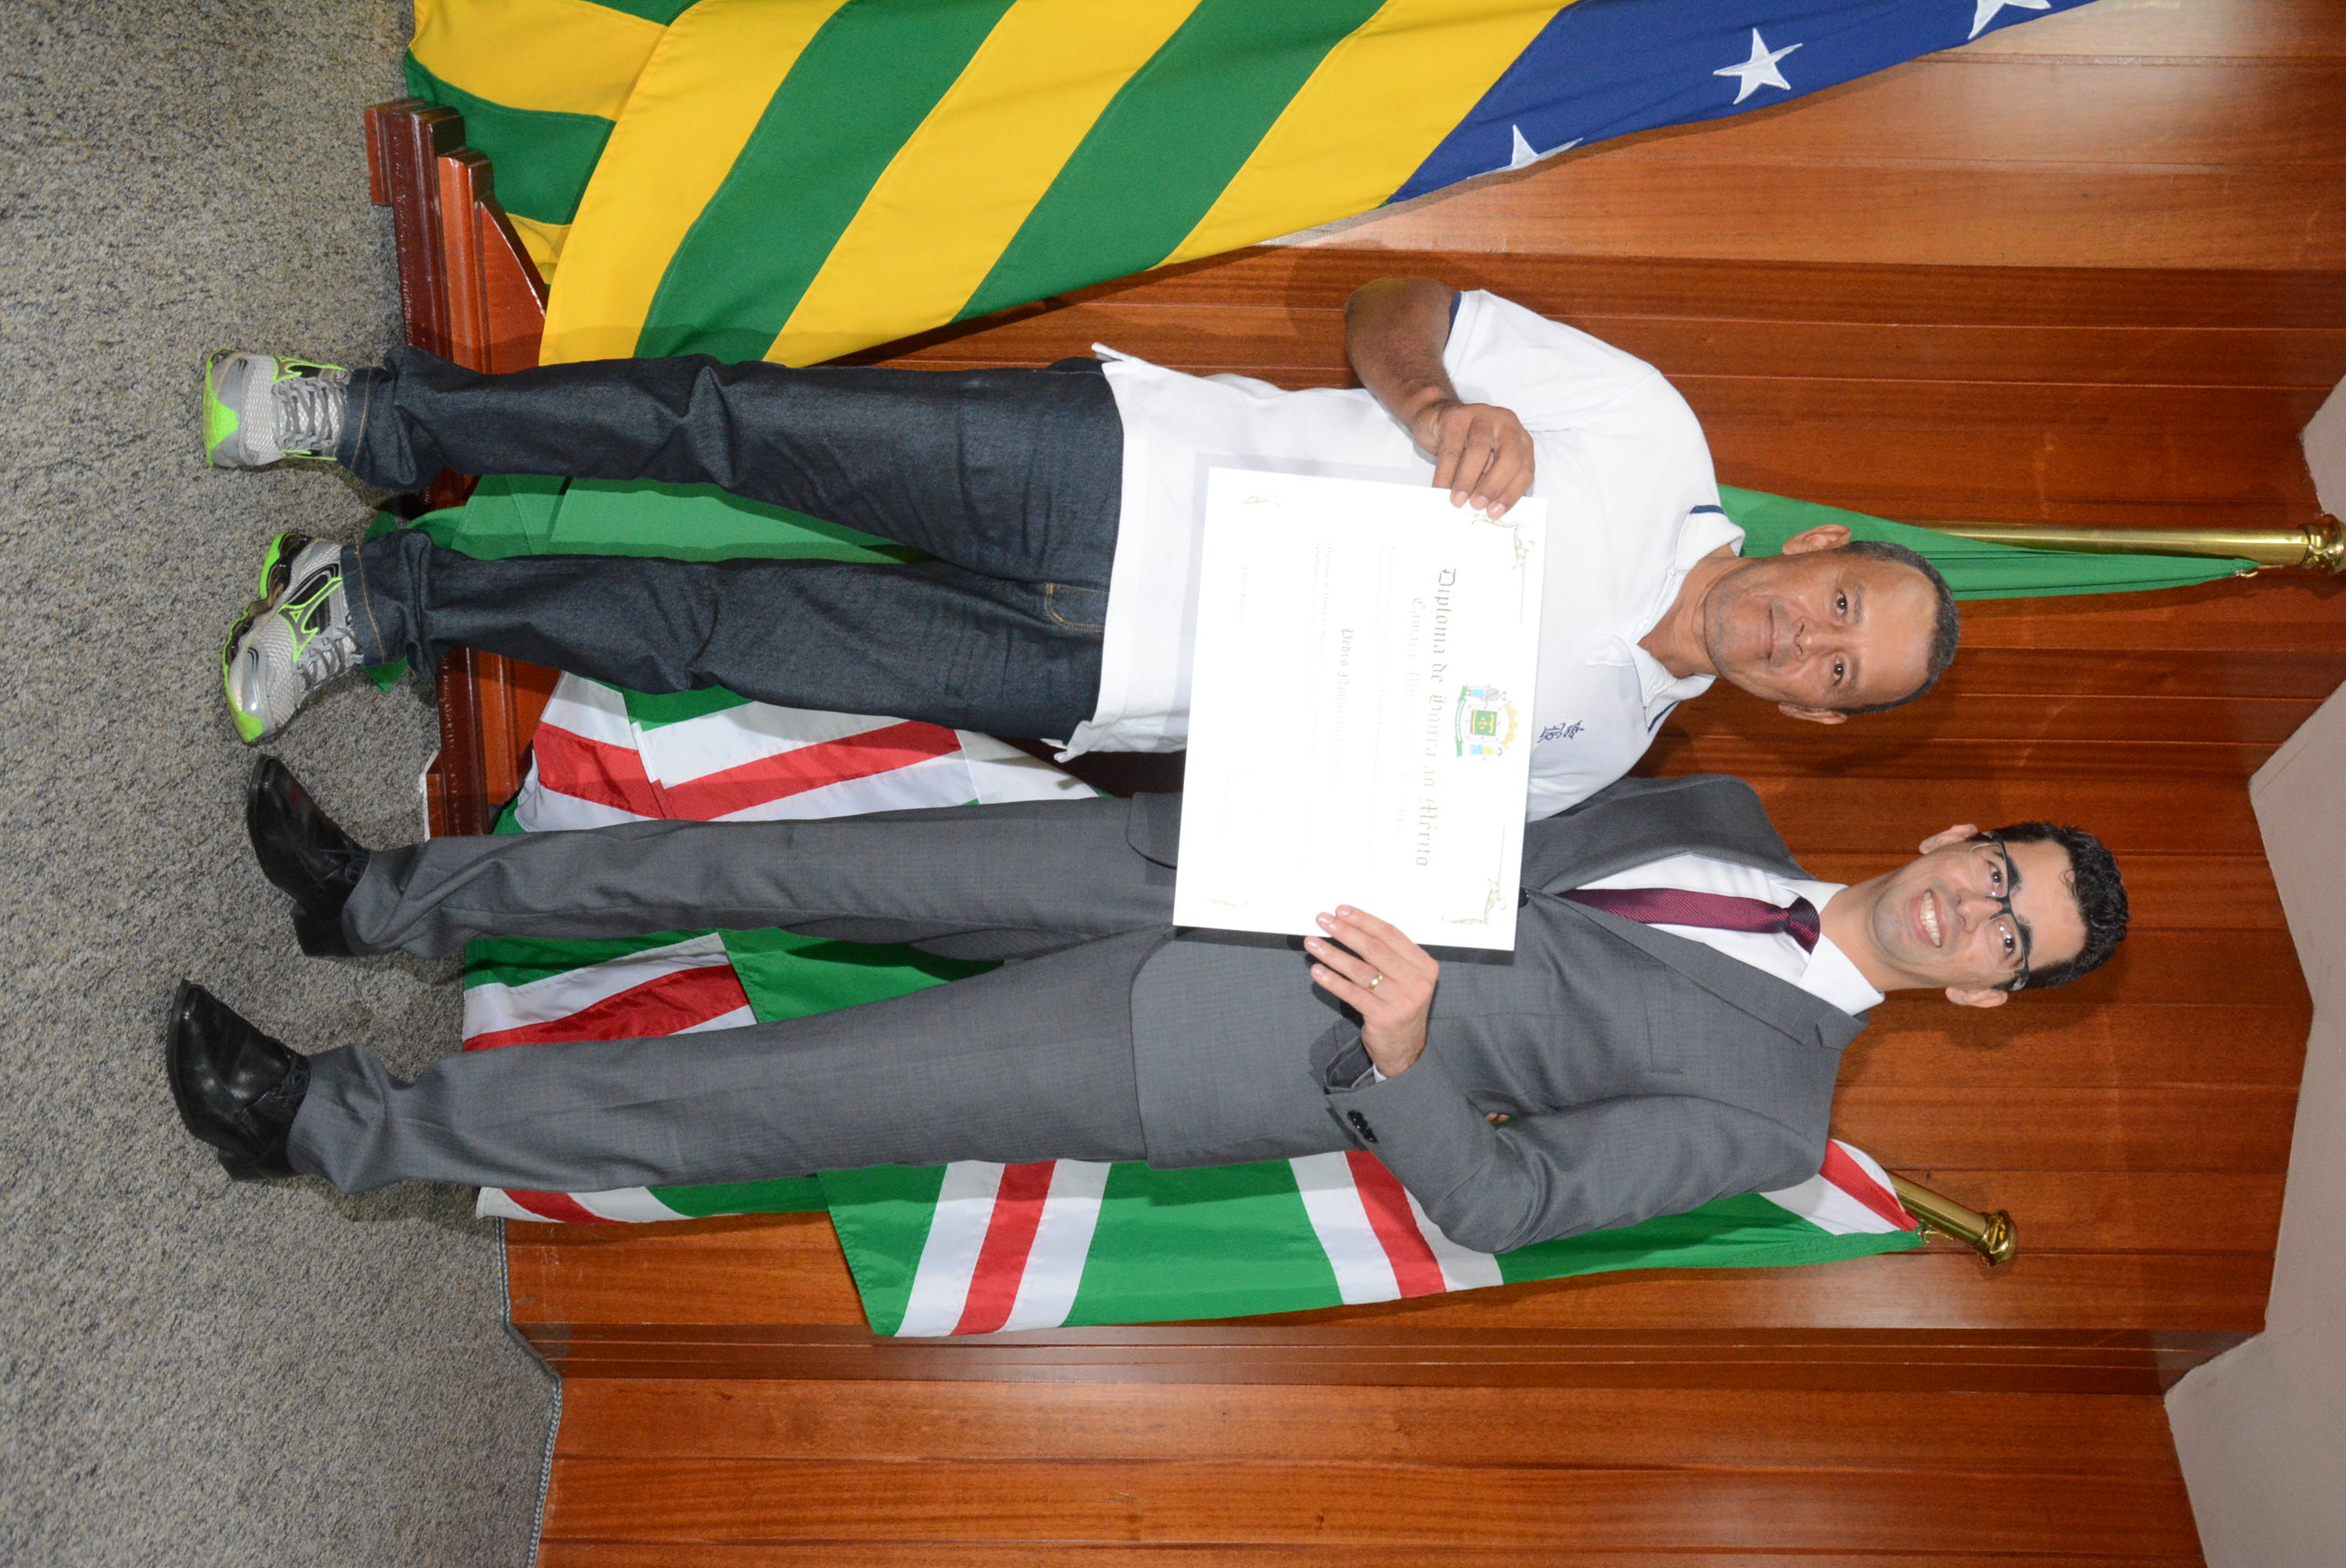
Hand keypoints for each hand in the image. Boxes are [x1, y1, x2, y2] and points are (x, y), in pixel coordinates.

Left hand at [1305, 906, 1439, 1078]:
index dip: (1364, 920)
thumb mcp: (1406, 978)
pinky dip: (1332, 980)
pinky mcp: (1382, 1017)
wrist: (1405, 1049)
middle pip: (1375, 949)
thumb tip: (1350, 925)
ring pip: (1360, 970)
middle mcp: (1416, 982)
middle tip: (1323, 920)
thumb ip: (1389, 955)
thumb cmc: (1400, 1006)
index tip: (1341, 911)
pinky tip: (1317, 970)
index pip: (1390, 935)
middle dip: (1345, 932)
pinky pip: (1352, 993)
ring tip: (1312, 943)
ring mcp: (1401, 1001)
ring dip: (1332, 953)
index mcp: (1424, 966)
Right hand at [1411, 397, 1535, 516]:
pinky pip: (1451, 450)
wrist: (1436, 416)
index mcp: (1519, 439)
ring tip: (1458, 501)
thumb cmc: (1466, 446)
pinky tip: (1440, 489)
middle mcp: (1506, 424)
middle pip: (1509, 456)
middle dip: (1494, 485)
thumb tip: (1486, 508)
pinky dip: (1445, 474)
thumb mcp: (1486, 462)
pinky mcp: (1455, 418)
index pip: (1524, 468)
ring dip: (1468, 480)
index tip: (1495, 513)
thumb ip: (1491, 480)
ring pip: (1479, 450)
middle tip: (1478, 506)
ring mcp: (1481, 416)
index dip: (1512, 493)